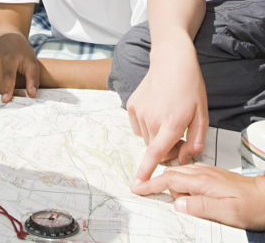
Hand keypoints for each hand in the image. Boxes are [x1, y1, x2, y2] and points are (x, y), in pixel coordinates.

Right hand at [0, 34, 38, 102]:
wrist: (7, 39)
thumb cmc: (22, 53)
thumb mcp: (32, 62)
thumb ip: (33, 79)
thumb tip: (32, 95)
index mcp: (9, 58)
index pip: (7, 75)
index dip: (6, 88)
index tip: (5, 100)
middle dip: (5, 95)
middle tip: (18, 95)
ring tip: (9, 91)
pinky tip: (0, 87)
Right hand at [127, 40, 208, 181]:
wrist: (171, 60)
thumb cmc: (190, 87)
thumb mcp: (202, 115)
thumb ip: (195, 141)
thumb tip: (184, 157)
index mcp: (171, 122)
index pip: (156, 153)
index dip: (147, 170)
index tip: (137, 184)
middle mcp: (152, 118)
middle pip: (156, 148)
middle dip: (167, 148)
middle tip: (179, 132)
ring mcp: (139, 111)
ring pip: (146, 138)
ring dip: (156, 136)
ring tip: (168, 117)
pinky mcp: (131, 105)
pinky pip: (138, 127)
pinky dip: (146, 126)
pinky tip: (156, 111)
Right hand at [133, 163, 264, 229]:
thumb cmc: (248, 207)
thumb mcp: (226, 213)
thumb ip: (200, 207)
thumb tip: (177, 203)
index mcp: (202, 181)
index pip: (170, 180)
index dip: (151, 184)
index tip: (137, 188)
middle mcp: (201, 173)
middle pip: (171, 174)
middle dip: (156, 182)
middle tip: (145, 192)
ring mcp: (205, 172)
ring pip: (178, 173)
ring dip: (167, 182)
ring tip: (164, 194)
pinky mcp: (210, 174)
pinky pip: (187, 174)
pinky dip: (178, 180)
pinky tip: (182, 190)